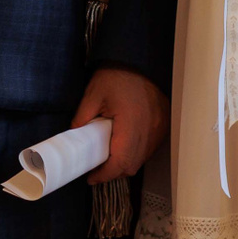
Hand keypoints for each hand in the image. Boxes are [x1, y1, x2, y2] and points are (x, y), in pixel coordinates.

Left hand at [73, 67, 168, 183]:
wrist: (138, 60)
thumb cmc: (115, 76)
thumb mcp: (93, 94)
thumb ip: (82, 118)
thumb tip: (74, 139)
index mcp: (131, 124)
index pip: (121, 161)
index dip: (106, 174)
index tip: (92, 178)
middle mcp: (149, 130)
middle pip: (132, 165)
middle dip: (114, 172)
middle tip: (97, 169)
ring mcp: (159, 128)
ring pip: (142, 158)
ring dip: (126, 163)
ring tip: (110, 158)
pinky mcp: (163, 124)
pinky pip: (150, 148)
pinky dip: (137, 152)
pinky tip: (125, 146)